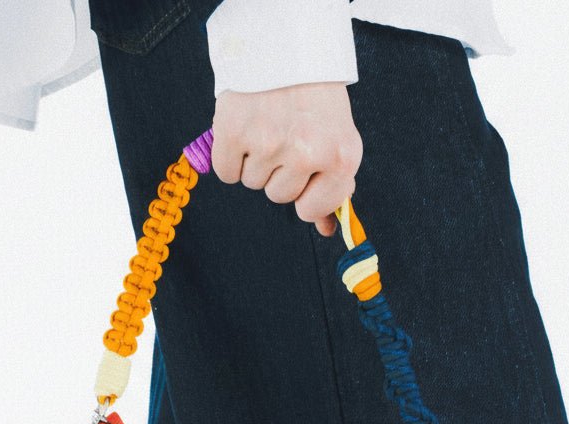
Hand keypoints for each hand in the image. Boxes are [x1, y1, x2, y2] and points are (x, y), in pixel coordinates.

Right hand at [210, 81, 362, 236]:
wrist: (286, 48)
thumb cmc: (315, 101)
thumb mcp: (338, 141)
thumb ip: (333, 187)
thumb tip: (327, 230)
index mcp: (341, 158)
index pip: (311, 210)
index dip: (304, 193)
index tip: (305, 168)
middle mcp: (307, 153)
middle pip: (278, 196)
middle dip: (278, 172)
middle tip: (285, 135)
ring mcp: (269, 142)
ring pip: (253, 182)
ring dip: (255, 160)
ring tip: (268, 125)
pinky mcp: (234, 131)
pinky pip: (227, 172)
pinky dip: (231, 155)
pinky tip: (246, 129)